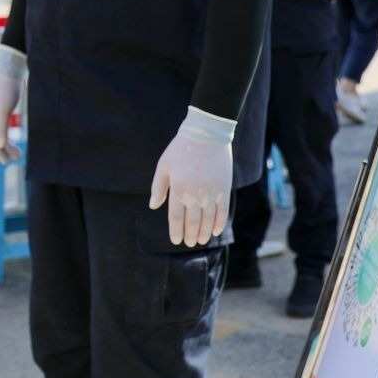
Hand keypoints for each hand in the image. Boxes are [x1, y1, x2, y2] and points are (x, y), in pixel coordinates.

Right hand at [0, 45, 24, 156]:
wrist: (9, 74)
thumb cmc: (5, 92)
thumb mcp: (2, 112)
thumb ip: (0, 129)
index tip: (7, 162)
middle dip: (3, 151)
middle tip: (16, 159)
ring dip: (7, 145)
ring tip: (18, 153)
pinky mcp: (2, 111)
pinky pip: (3, 129)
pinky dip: (8, 137)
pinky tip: (14, 140)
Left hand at [147, 107, 234, 246]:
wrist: (206, 134)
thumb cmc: (181, 149)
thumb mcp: (164, 165)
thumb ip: (158, 187)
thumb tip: (153, 206)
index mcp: (178, 190)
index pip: (176, 218)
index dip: (176, 231)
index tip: (176, 240)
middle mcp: (195, 195)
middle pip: (192, 222)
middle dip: (190, 235)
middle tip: (190, 243)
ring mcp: (211, 193)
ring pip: (207, 220)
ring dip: (204, 233)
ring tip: (201, 240)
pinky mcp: (224, 189)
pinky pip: (222, 212)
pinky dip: (219, 223)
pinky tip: (215, 231)